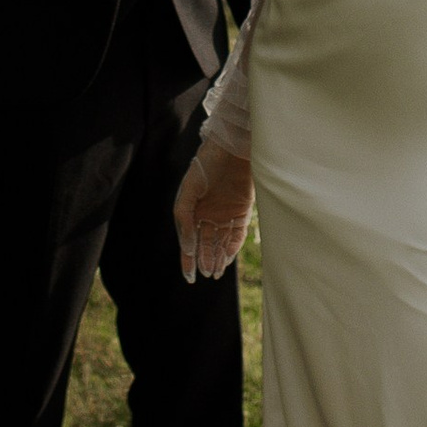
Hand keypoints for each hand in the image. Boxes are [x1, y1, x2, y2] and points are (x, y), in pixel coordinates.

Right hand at [175, 131, 254, 283]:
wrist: (231, 149)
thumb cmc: (206, 166)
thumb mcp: (188, 193)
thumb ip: (184, 220)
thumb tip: (188, 249)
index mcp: (192, 210)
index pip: (189, 241)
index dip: (188, 260)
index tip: (190, 278)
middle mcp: (208, 215)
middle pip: (205, 244)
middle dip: (205, 260)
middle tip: (206, 274)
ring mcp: (225, 214)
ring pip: (220, 243)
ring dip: (218, 258)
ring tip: (215, 273)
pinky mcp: (241, 212)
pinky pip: (236, 235)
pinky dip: (231, 248)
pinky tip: (227, 259)